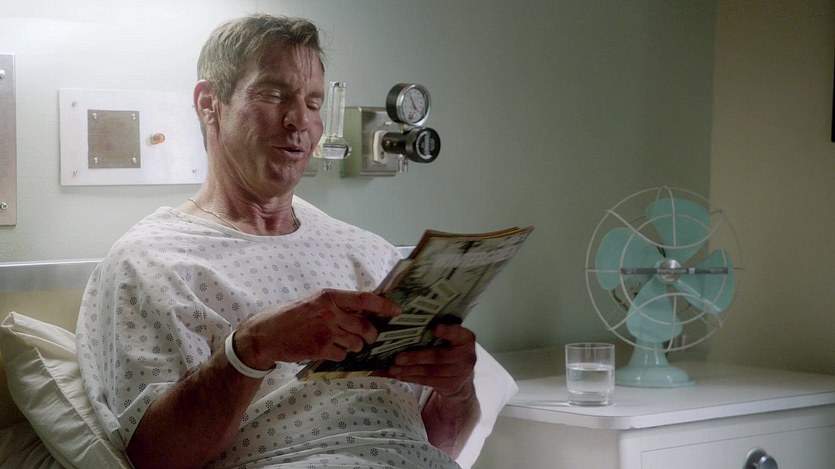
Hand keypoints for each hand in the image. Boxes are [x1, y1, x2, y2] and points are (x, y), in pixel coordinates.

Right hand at [235, 289, 400, 368]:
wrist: (266, 334)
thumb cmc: (291, 316)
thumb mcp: (314, 302)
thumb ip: (337, 305)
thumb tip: (364, 310)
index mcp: (329, 296)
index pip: (365, 299)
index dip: (384, 306)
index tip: (397, 311)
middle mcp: (330, 312)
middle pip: (365, 326)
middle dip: (371, 335)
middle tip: (370, 338)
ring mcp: (326, 331)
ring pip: (356, 343)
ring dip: (354, 347)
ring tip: (342, 344)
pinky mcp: (320, 349)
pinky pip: (343, 356)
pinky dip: (340, 356)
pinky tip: (328, 351)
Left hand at [386, 324, 476, 397]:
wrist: (462, 376)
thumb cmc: (450, 350)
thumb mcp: (450, 338)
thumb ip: (438, 332)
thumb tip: (408, 325)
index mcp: (466, 338)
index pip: (457, 333)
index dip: (447, 331)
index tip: (434, 329)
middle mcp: (466, 356)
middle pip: (438, 356)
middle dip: (416, 357)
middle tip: (398, 358)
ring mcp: (460, 373)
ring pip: (431, 371)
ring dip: (410, 370)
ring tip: (394, 368)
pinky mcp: (451, 385)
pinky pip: (429, 381)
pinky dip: (412, 378)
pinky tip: (400, 375)